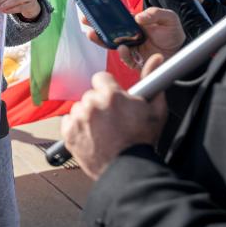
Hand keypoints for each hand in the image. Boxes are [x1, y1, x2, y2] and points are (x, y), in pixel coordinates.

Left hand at [61, 55, 167, 179]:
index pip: (100, 78)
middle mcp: (91, 103)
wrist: (128, 168)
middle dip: (99, 104)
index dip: (108, 88)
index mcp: (110, 94)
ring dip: (87, 116)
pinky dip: (76, 127)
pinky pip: (68, 121)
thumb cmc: (142, 140)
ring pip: (79, 108)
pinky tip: (90, 135)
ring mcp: (78, 118)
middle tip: (111, 119)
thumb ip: (154, 80)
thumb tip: (157, 58)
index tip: (112, 99)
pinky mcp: (68, 133)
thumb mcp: (155, 109)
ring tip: (102, 130)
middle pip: (90, 95)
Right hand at [82, 7, 184, 68]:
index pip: (115, 18)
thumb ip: (156, 13)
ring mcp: (130, 48)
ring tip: (93, 34)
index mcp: (133, 24)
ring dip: (101, 40)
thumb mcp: (169, 18)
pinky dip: (123, 54)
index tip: (92, 8)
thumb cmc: (172, 33)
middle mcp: (128, 36)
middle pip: (108, 31)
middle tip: (85, 20)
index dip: (103, 13)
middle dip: (94, 25)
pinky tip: (122, 49)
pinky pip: (125, 58)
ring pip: (111, 45)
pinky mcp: (134, 61)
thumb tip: (139, 17)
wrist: (180, 53)